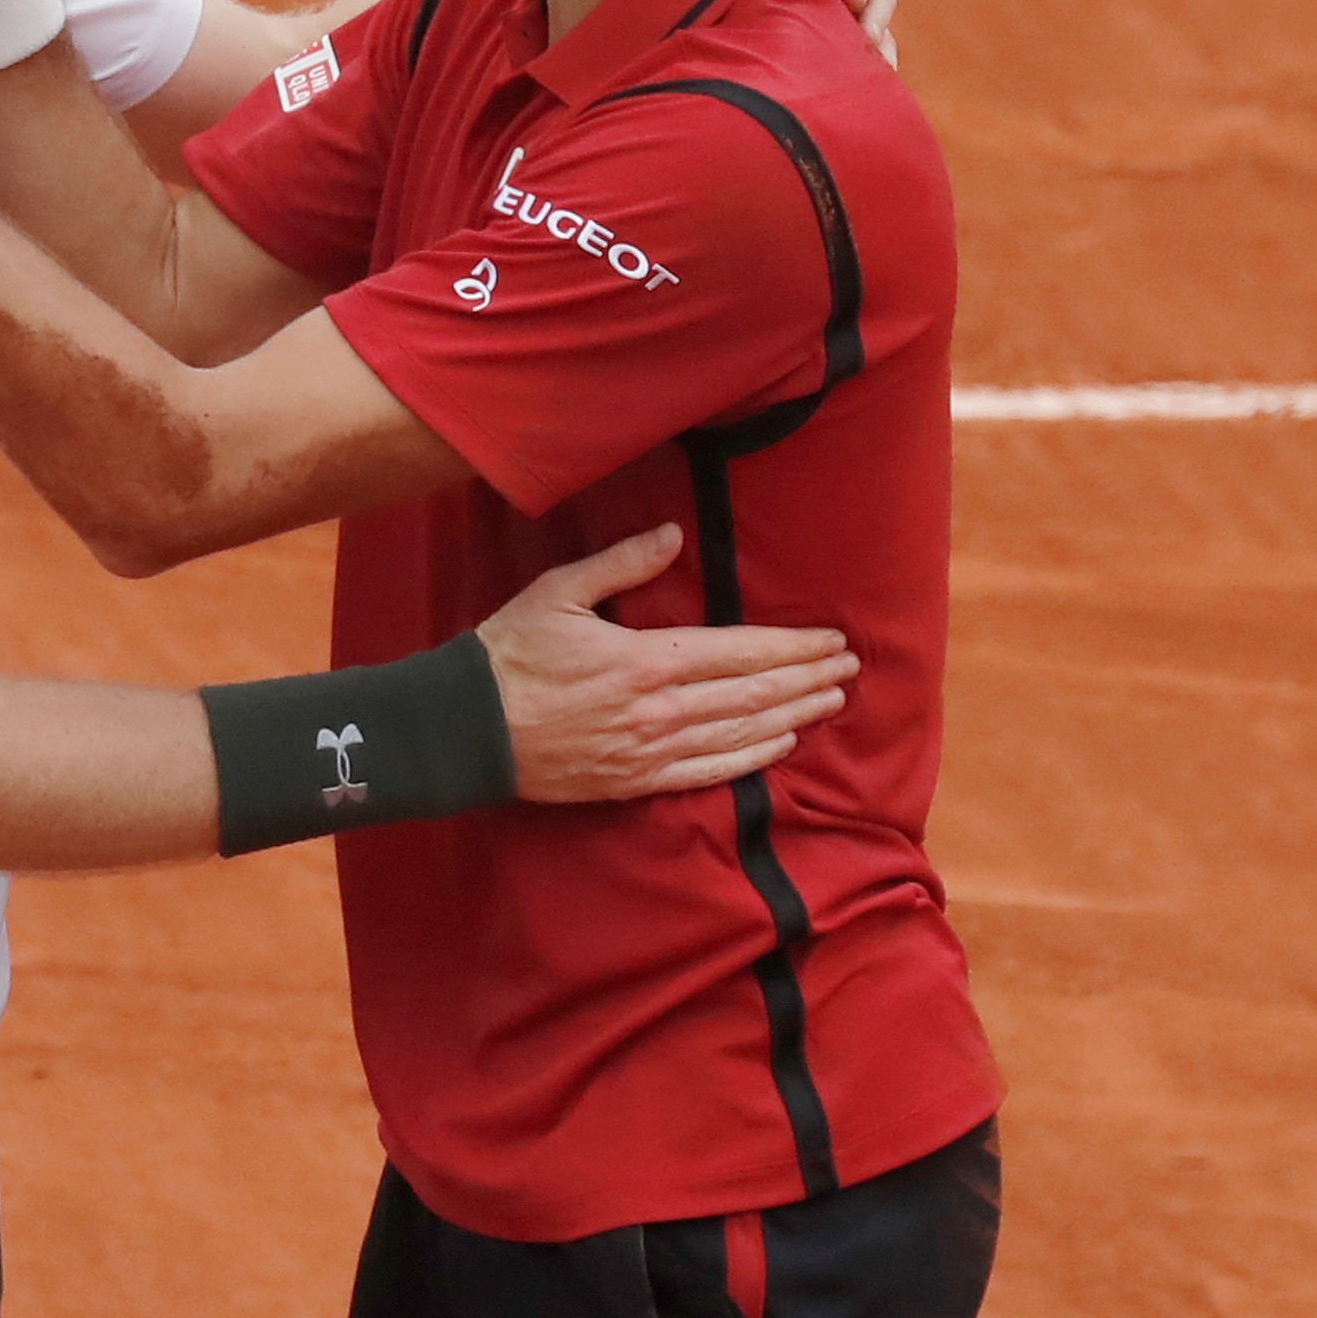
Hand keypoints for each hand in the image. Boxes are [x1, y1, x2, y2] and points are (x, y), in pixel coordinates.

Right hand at [477, 525, 855, 801]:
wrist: (466, 729)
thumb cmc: (510, 654)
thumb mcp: (559, 591)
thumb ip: (621, 563)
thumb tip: (674, 536)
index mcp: (644, 659)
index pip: (739, 653)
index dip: (792, 647)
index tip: (831, 640)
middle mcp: (659, 710)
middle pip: (752, 695)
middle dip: (806, 678)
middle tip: (849, 667)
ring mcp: (649, 751)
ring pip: (739, 734)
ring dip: (791, 716)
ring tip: (830, 702)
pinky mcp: (635, 782)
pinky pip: (708, 773)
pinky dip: (751, 758)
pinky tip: (780, 745)